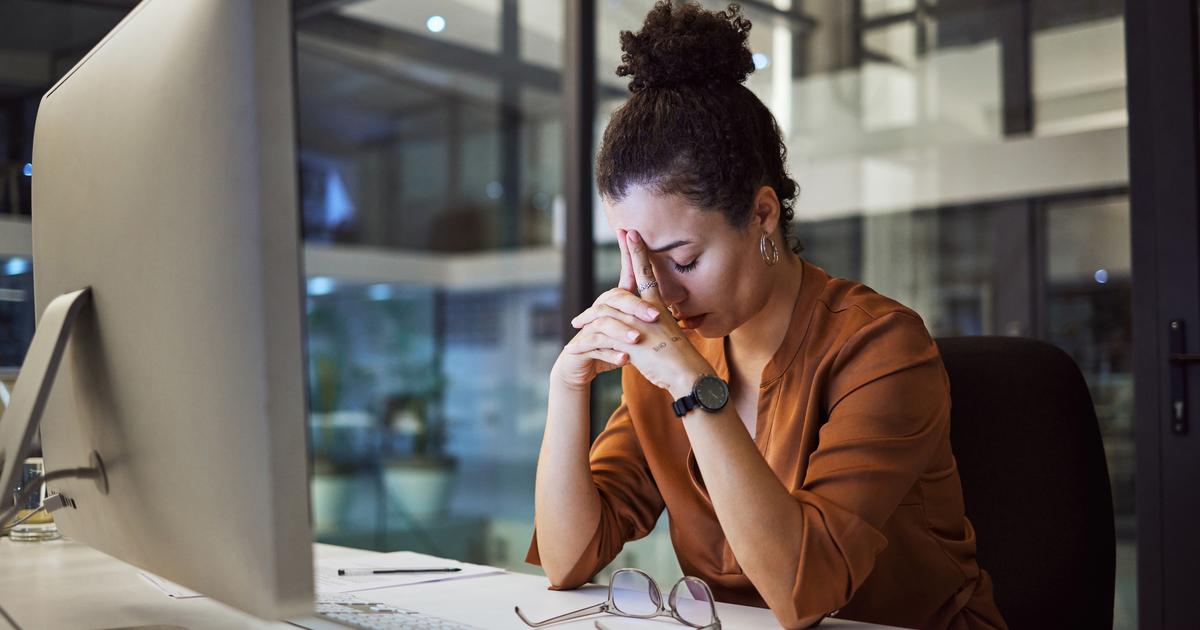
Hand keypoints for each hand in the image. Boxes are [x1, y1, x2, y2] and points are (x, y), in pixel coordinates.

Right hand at [551, 285, 660, 390]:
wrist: (581, 368)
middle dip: (635, 307)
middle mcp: (597, 313)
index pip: (623, 288)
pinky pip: (596, 349)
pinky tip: (625, 359)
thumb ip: (638, 320)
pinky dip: (611, 355)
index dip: (631, 274)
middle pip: (615, 301)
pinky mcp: (580, 348)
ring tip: (638, 338)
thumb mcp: (625, 333)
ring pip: (604, 324)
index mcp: (609, 306)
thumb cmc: (608, 347)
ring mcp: (587, 330)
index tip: (644, 267)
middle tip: (655, 316)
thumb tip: (662, 309)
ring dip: (622, 331)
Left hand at [568, 230, 712, 398]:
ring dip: (586, 321)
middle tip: (600, 275)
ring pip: (602, 316)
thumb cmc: (681, 358)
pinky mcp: (629, 344)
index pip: (645, 273)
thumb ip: (655, 326)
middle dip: (609, 283)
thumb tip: (648, 325)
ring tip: (575, 326)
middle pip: (619, 290)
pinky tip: (572, 350)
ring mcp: (637, 326)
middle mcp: (647, 311)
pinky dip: (582, 346)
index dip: (638, 252)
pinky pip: (597, 342)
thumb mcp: (668, 336)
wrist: (689, 374)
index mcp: (657, 307)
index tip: (630, 232)